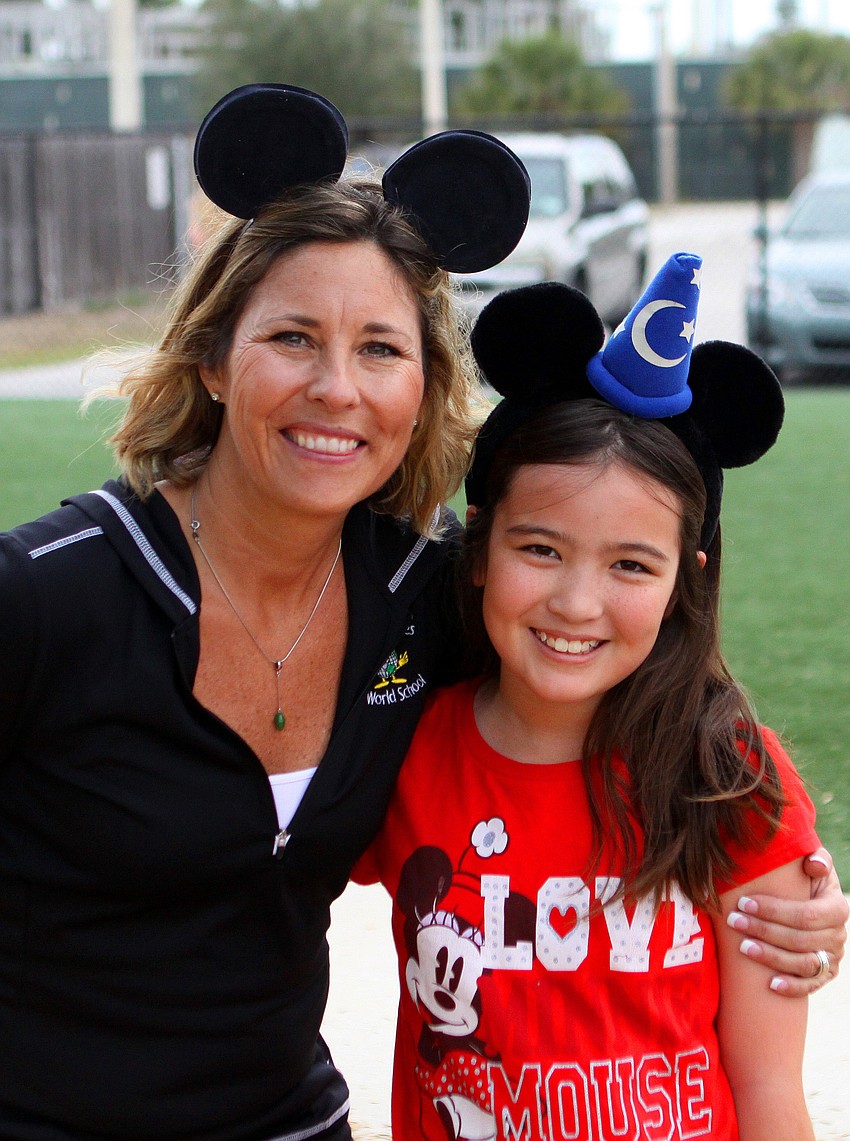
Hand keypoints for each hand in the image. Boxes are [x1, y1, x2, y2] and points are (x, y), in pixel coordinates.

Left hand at [725, 848, 847, 995]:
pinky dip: (792, 987)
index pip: (805, 915)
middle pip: (800, 940)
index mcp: (837, 908)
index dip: (774, 911)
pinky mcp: (825, 974)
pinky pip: (811, 986)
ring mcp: (832, 957)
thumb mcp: (813, 865)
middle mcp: (838, 935)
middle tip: (734, 921)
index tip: (744, 903)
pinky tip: (770, 984)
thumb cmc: (805, 880)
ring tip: (743, 947)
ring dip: (772, 957)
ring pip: (803, 964)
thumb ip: (817, 859)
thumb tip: (813, 863)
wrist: (811, 902)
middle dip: (764, 930)